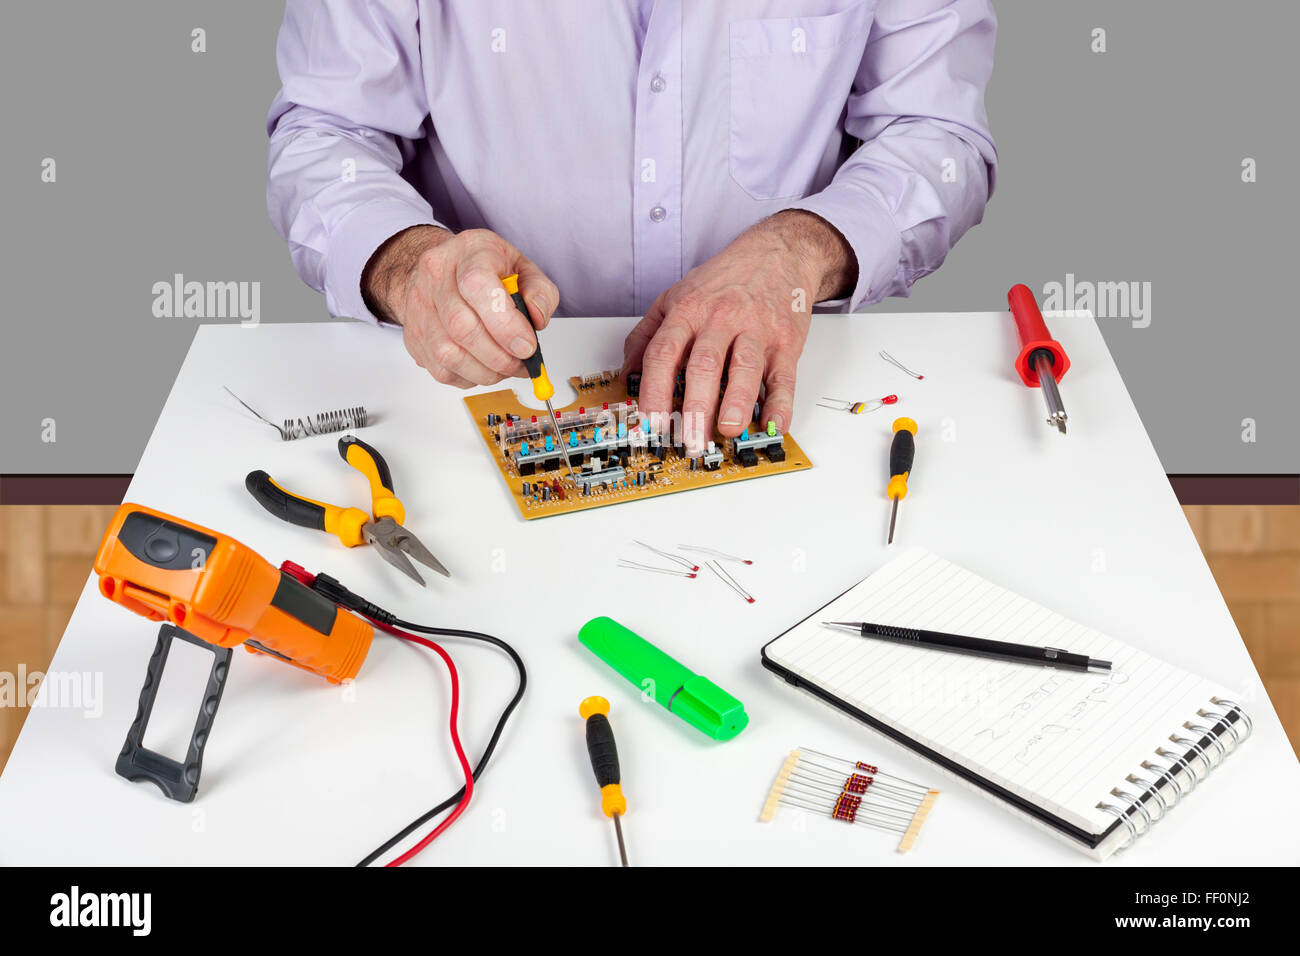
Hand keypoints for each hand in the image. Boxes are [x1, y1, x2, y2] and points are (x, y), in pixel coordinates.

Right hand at [363, 225, 559, 387]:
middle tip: (520, 363)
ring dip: (484, 371)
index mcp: (468, 253)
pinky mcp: (413, 336)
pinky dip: (469, 377)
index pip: (477, 286)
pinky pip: (440, 369)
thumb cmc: (485, 268)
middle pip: (461, 326)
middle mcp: (436, 277)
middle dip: (499, 356)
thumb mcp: (523, 267)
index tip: (527, 346)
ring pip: (447, 353)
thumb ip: (540, 292)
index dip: (505, 324)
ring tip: (504, 368)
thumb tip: (537, 318)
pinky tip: (484, 368)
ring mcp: (419, 307)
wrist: (444, 267)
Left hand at [623, 211, 855, 451]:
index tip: (650, 422)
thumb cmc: (725, 279)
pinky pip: (784, 376)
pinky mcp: (786, 342)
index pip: (663, 353)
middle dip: (695, 407)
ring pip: (744, 367)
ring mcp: (755, 330)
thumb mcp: (676, 295)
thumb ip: (647, 333)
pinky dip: (781, 403)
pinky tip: (774, 423)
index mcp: (688, 311)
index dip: (654, 391)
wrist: (778, 252)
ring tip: (728, 429)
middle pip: (703, 365)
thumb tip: (625, 373)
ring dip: (736, 401)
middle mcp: (721, 320)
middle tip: (690, 439)